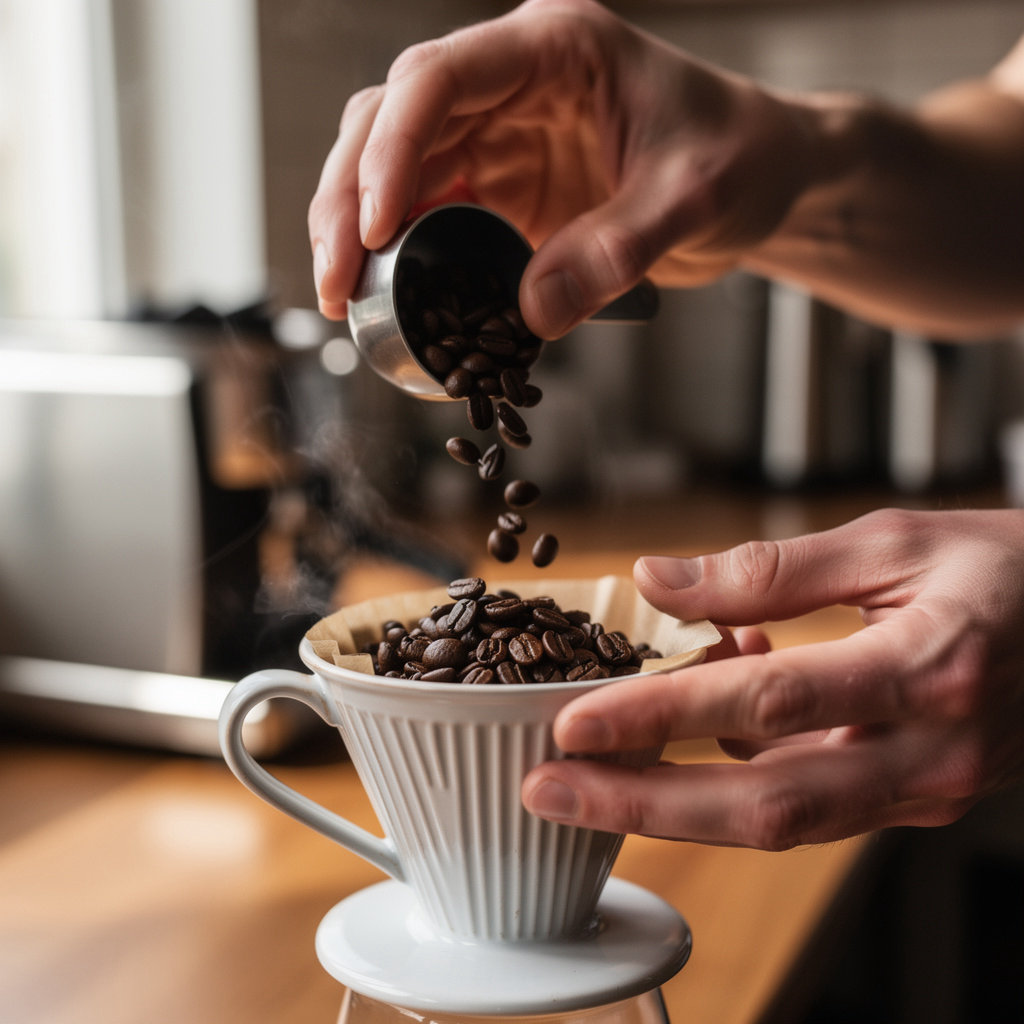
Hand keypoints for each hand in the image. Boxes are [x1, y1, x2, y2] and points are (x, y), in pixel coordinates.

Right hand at [307, 0, 818, 336]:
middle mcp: (512, 83)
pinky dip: (404, 253)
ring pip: (396, 166)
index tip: (372, 226)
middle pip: (392, 121)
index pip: (438, 79)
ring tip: (343, 296)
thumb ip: (617, 251)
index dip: (391, 151)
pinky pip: (433, 212)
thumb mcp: (695, 197)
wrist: (765, 177)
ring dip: (358, 228)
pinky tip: (388, 294)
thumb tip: (529, 314)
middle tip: (336, 278)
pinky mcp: (505, 187)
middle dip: (349, 198)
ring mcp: (502, 135)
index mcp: (553, 48)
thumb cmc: (742, 157)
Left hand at [521, 507, 1023, 847]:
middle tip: (546, 791)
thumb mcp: (894, 540)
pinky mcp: (909, 797)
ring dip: (673, 800)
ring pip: (778, 817)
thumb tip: (658, 579)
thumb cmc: (1009, 570)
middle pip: (763, 804)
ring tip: (588, 768)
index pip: (768, 703)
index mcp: (930, 671)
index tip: (576, 723)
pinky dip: (734, 765)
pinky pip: (804, 797)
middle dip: (642, 803)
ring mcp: (923, 790)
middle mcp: (930, 754)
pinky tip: (703, 708)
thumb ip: (772, 569)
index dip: (663, 716)